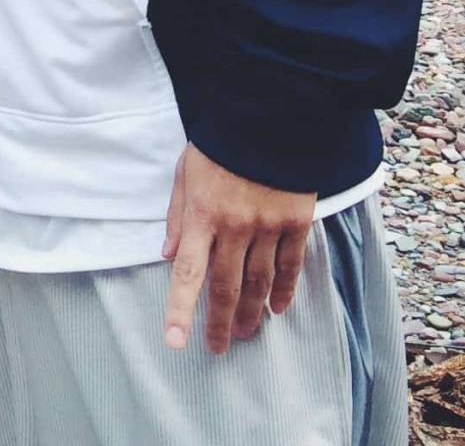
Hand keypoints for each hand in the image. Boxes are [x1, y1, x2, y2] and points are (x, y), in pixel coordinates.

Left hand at [161, 144, 312, 353]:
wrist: (268, 117)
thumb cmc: (218, 144)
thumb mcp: (185, 173)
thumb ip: (178, 217)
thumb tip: (168, 256)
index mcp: (202, 214)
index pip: (188, 272)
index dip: (181, 310)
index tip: (176, 341)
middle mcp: (235, 226)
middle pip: (226, 286)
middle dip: (219, 321)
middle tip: (217, 347)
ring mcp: (268, 226)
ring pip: (258, 283)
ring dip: (250, 312)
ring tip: (244, 333)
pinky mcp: (296, 222)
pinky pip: (290, 266)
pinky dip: (283, 291)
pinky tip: (277, 309)